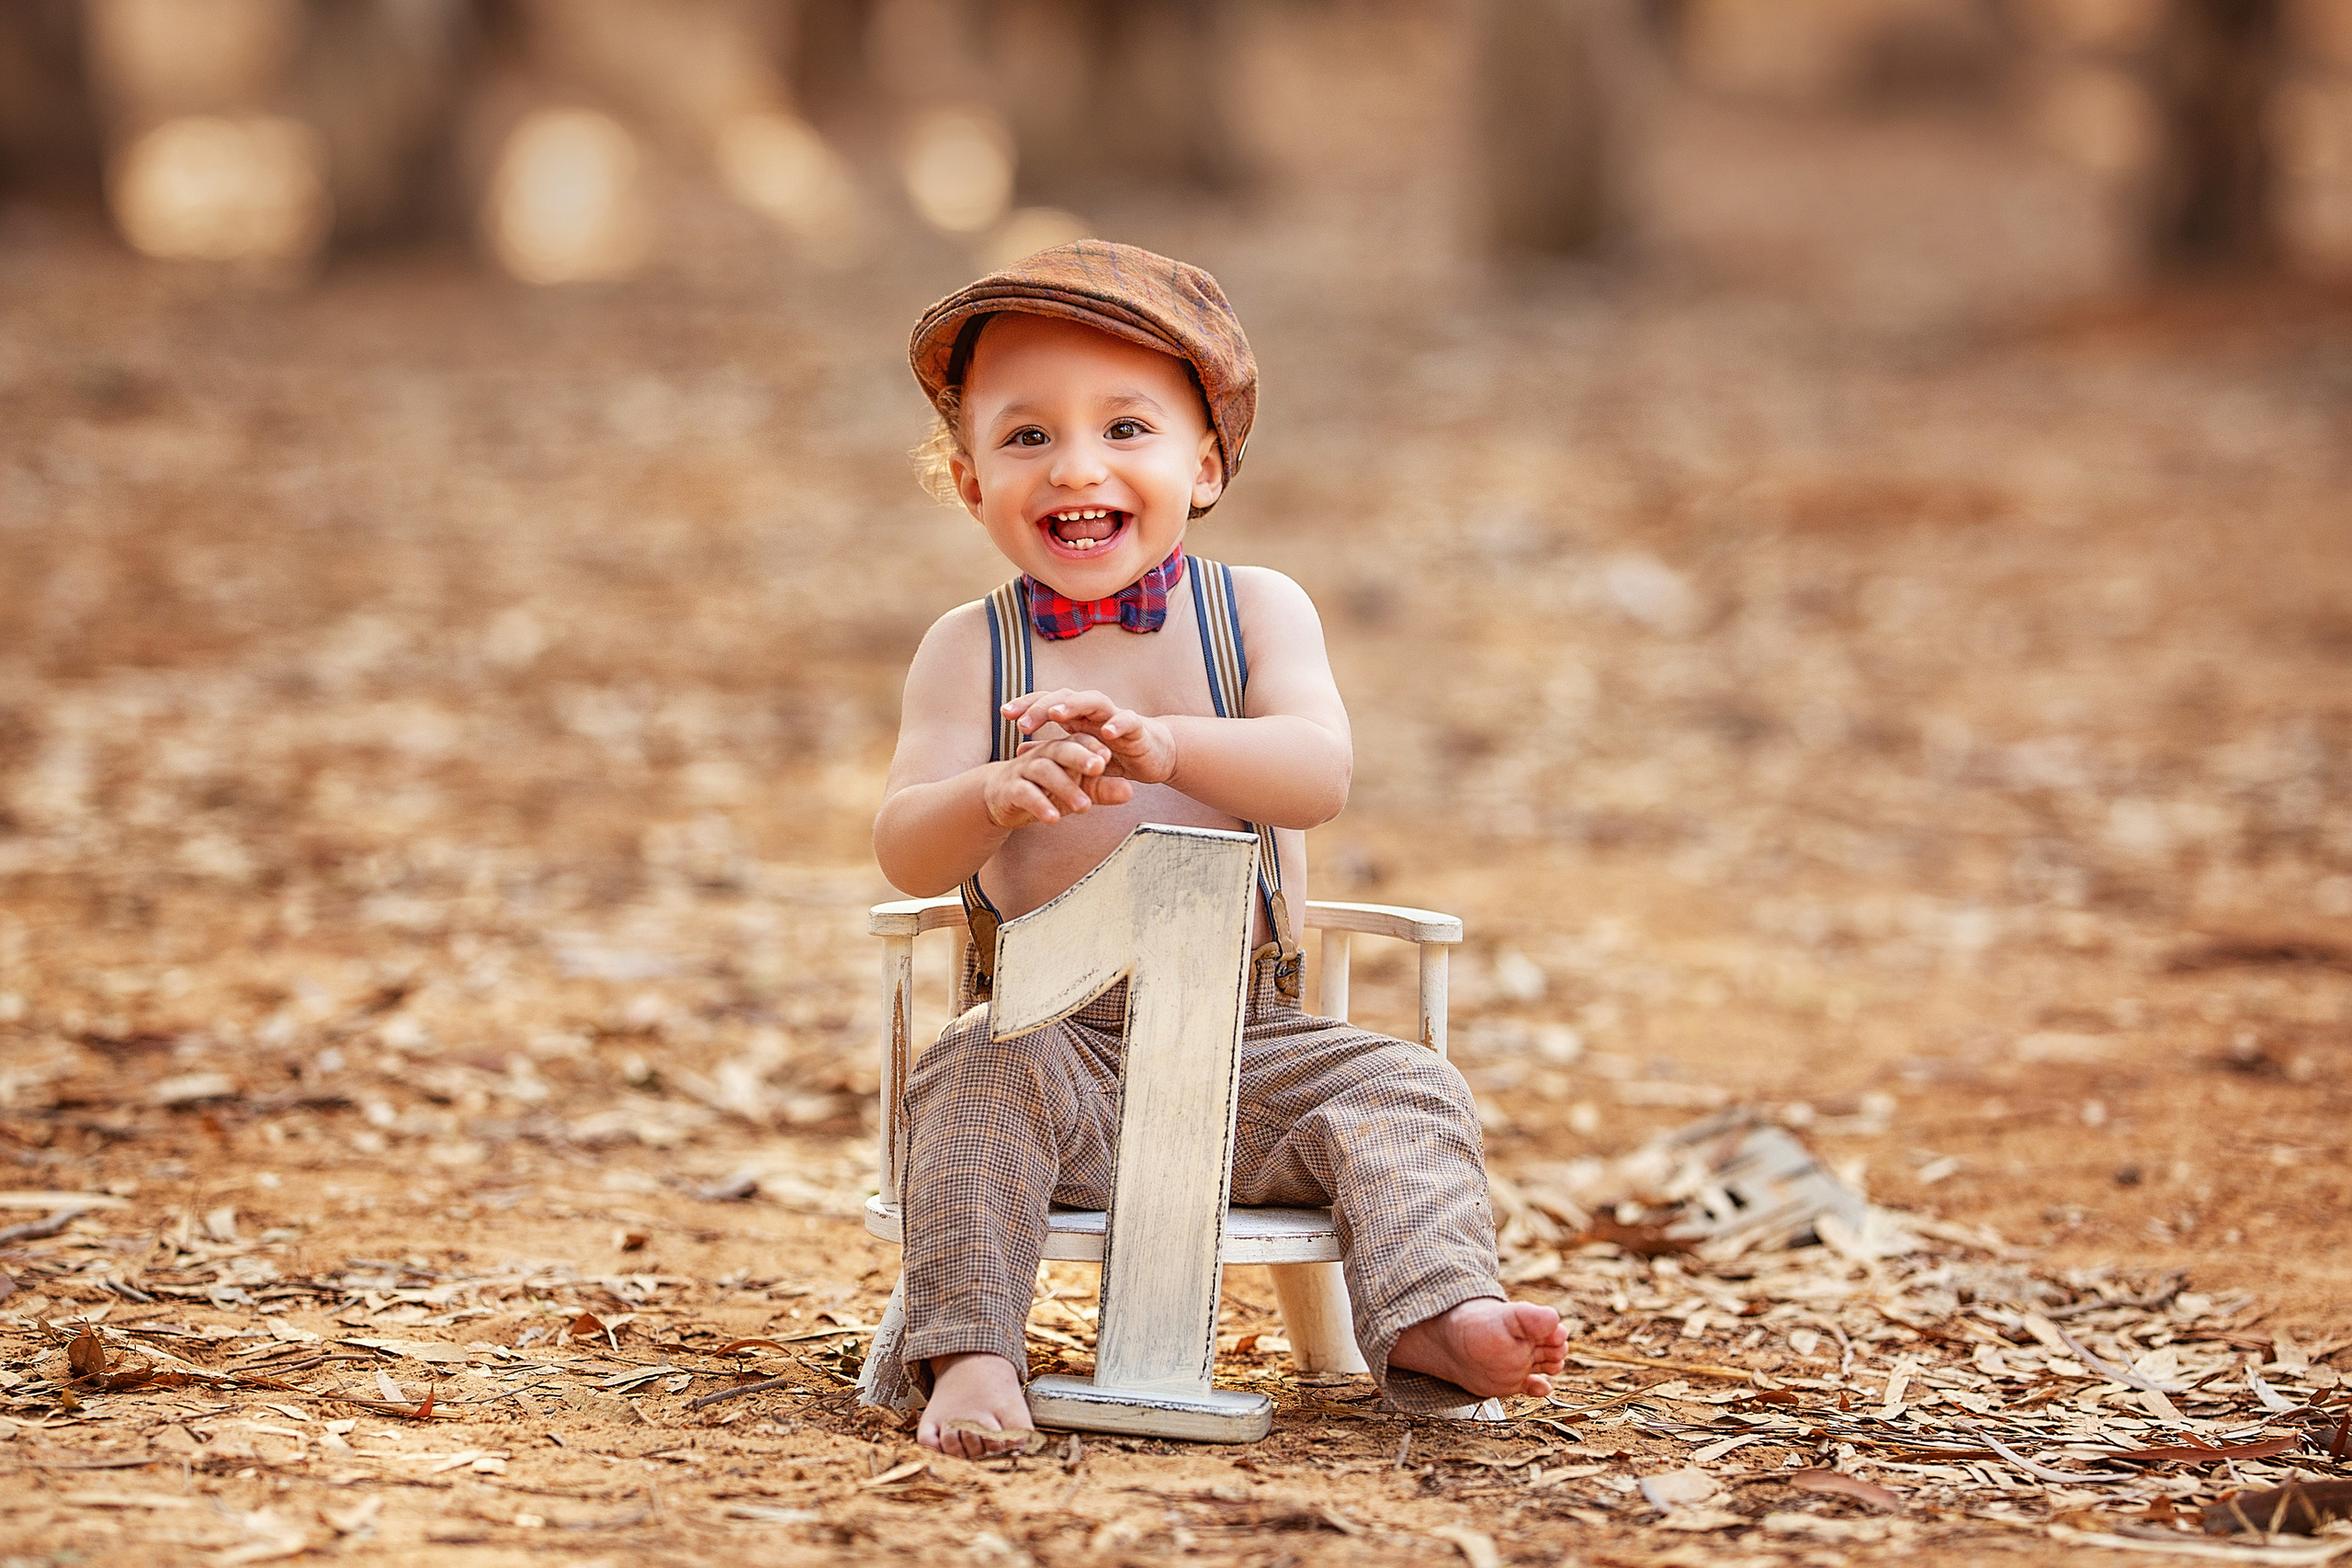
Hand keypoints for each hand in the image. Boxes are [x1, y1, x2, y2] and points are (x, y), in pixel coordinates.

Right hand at [981, 734, 1133, 829]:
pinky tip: (1052, 818)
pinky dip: (1039, 804)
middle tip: (1099, 767)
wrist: (1000, 796)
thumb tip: (1130, 792)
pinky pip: (1024, 793)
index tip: (1110, 755)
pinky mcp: (1009, 789)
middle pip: (1062, 749)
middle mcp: (1043, 754)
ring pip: (1044, 770)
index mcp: (1061, 749)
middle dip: (1080, 756)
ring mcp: (1024, 770)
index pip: (1080, 740)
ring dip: (1064, 787)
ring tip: (1084, 806)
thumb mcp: (1076, 790)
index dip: (1094, 745)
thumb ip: (1102, 790)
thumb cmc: (1043, 788)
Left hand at [1003, 688, 1177, 786]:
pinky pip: (1128, 720)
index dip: (1027, 704)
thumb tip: (1018, 752)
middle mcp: (1093, 711)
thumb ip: (1052, 754)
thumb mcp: (1078, 758)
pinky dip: (1117, 724)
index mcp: (1076, 716)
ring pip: (1094, 701)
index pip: (1048, 702)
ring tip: (1056, 715)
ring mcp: (1115, 716)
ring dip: (1074, 706)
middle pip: (1065, 697)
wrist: (1155, 755)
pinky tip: (1107, 733)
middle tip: (1024, 721)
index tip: (1005, 713)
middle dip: (1043, 706)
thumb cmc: (1114, 753)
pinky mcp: (1138, 728)